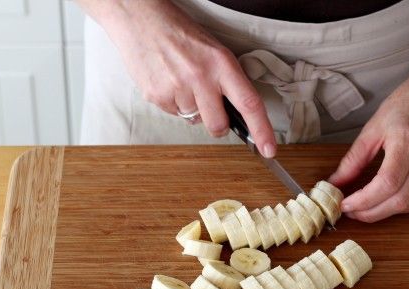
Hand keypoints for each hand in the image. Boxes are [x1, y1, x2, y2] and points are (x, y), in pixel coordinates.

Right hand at [96, 0, 276, 156]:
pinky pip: (174, 114)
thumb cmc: (181, 34)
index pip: (249, 103)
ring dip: (192, 108)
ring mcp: (177, 88)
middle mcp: (201, 77)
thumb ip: (227, 82)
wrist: (140, 18)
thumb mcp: (214, 52)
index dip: (262, 130)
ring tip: (182, 81)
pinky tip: (169, 82)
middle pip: (218, 126)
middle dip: (218, 125)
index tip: (269, 149)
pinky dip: (174, 103)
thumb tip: (238, 115)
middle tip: (211, 105)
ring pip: (194, 121)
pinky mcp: (156, 96)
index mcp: (221, 64)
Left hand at [328, 67, 408, 221]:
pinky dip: (402, 206)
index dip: (364, 200)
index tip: (345, 204)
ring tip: (364, 210)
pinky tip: (386, 202)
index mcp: (408, 141)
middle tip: (350, 211)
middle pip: (399, 199)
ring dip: (386, 213)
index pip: (386, 183)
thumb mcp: (374, 126)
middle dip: (371, 212)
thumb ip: (354, 158)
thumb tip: (335, 182)